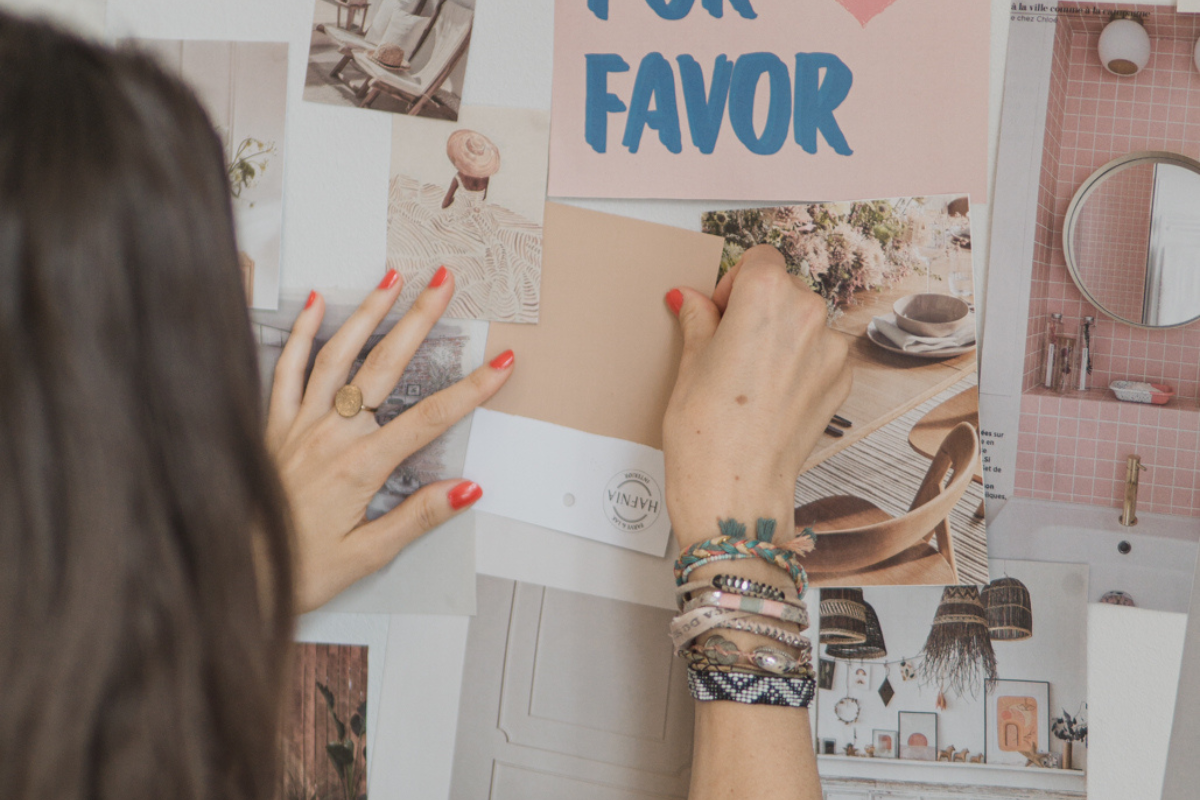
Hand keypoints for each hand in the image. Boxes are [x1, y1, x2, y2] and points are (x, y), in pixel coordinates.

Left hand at [266, 268, 512, 613]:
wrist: (235, 571)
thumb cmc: (299, 569)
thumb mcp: (369, 555)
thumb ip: (418, 517)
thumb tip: (466, 489)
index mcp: (361, 466)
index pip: (431, 418)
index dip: (473, 388)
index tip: (502, 363)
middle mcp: (331, 435)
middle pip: (386, 365)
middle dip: (419, 319)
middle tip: (443, 283)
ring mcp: (300, 424)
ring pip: (338, 354)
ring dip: (368, 311)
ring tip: (392, 278)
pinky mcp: (274, 424)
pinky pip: (287, 367)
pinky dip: (300, 331)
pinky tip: (315, 302)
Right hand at [662, 245, 850, 550]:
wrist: (737, 489)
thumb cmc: (707, 433)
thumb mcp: (689, 364)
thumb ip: (699, 320)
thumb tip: (693, 301)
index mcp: (766, 297)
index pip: (758, 258)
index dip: (733, 282)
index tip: (719, 310)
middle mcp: (807, 315)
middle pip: (784, 288)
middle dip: (757, 308)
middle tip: (728, 346)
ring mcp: (831, 349)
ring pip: (804, 321)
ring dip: (781, 335)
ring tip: (749, 377)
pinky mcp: (841, 380)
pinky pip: (819, 353)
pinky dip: (799, 362)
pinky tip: (770, 394)